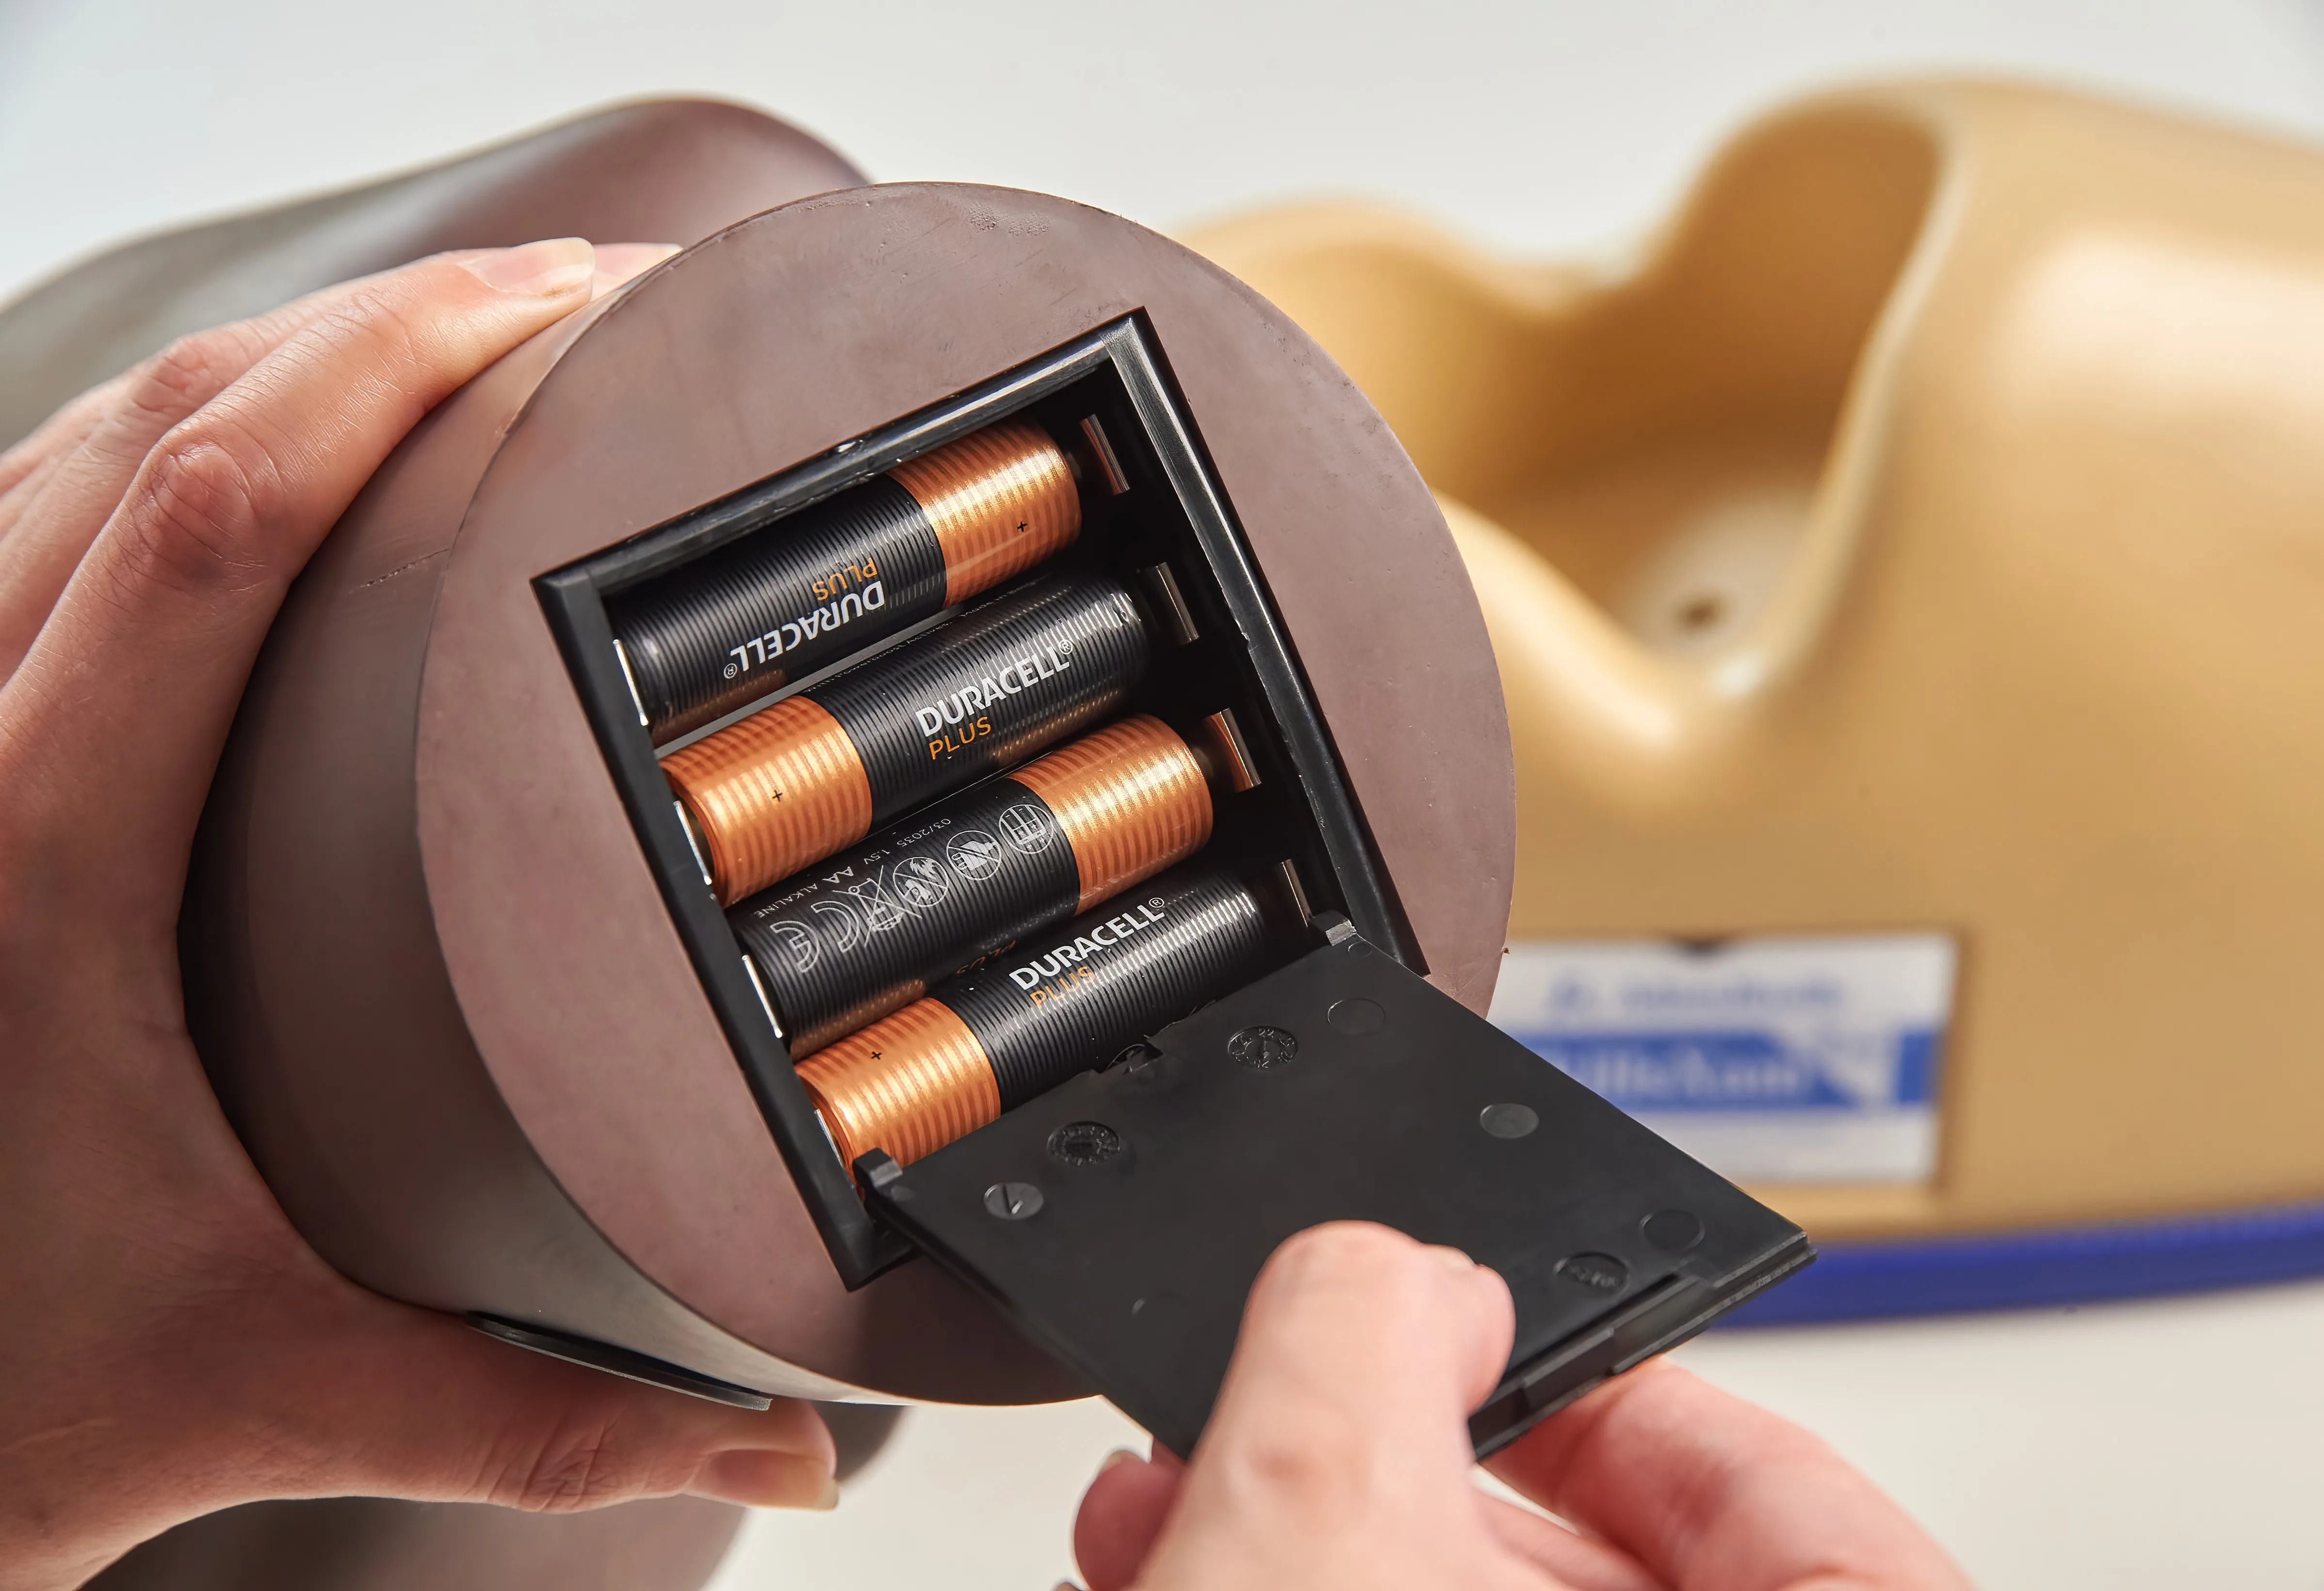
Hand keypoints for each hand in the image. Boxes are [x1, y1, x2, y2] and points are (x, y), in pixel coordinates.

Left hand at [0, 240, 837, 1590]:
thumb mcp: (258, 1390)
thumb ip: (538, 1418)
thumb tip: (767, 1455)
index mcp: (32, 868)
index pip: (226, 523)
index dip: (403, 370)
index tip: (563, 309)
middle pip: (154, 425)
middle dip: (377, 322)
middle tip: (568, 297)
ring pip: (64, 445)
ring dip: (265, 365)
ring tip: (445, 344)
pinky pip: (13, 520)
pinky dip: (155, 446)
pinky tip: (260, 461)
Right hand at [1073, 1223, 1967, 1589]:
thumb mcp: (1327, 1516)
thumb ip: (1366, 1322)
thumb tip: (1389, 1270)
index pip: (1803, 1504)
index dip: (1646, 1388)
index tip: (1527, 1351)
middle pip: (1594, 1566)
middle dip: (1404, 1463)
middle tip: (1313, 1405)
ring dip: (1312, 1539)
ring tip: (1189, 1492)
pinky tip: (1174, 1570)